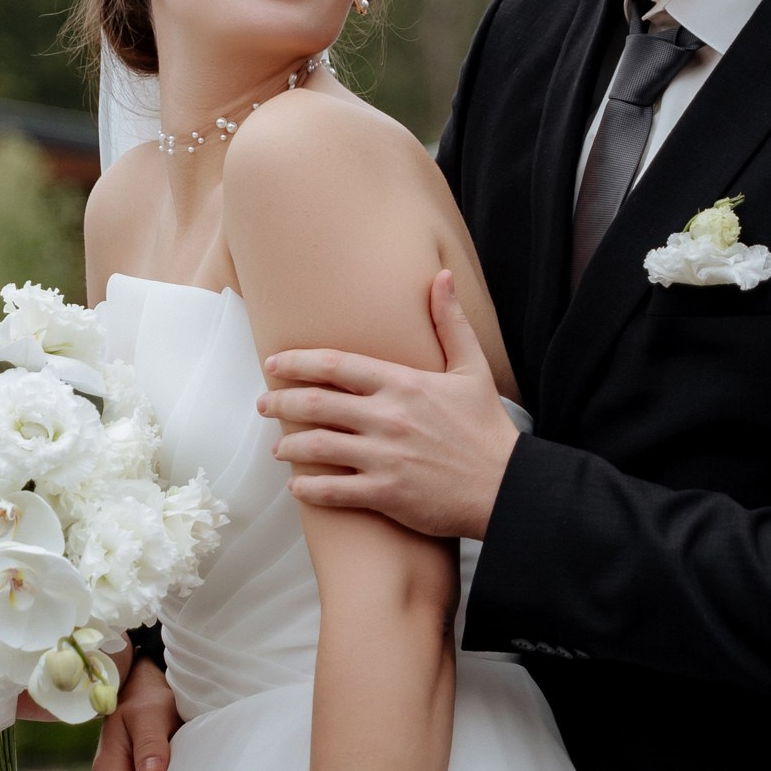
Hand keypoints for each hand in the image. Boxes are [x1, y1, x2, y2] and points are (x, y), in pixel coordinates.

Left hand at [259, 271, 519, 541]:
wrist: (507, 487)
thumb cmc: (487, 429)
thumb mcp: (472, 369)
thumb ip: (450, 323)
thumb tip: (440, 276)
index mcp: (403, 383)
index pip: (337, 365)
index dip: (298, 362)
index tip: (273, 363)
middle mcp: (388, 417)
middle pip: (316, 404)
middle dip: (280, 402)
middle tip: (263, 404)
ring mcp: (385, 457)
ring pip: (317, 447)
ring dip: (289, 447)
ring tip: (278, 448)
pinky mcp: (386, 493)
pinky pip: (333, 490)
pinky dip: (308, 488)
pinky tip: (297, 487)